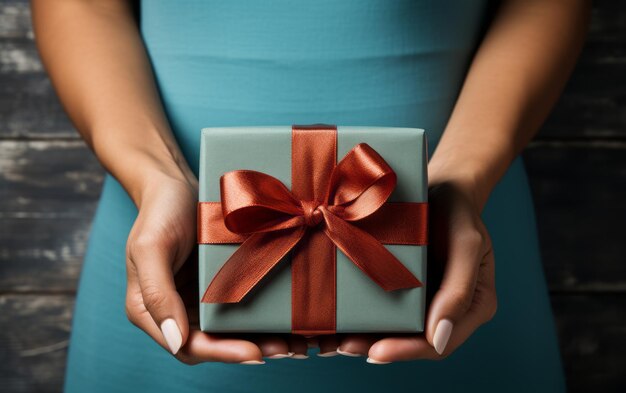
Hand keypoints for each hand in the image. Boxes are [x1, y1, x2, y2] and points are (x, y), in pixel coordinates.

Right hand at [124, 170, 308, 363]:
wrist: (174, 184)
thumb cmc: (159, 211)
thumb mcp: (151, 246)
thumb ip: (157, 293)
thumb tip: (175, 340)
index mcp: (151, 311)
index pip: (188, 346)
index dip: (222, 353)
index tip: (255, 354)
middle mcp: (176, 312)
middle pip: (216, 344)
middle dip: (253, 349)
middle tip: (290, 348)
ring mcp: (200, 299)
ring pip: (233, 330)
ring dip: (265, 338)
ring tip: (299, 340)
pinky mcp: (220, 284)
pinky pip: (243, 306)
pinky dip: (265, 315)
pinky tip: (292, 315)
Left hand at [335, 177, 496, 361]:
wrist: (441, 188)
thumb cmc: (459, 212)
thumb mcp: (466, 244)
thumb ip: (458, 291)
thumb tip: (437, 339)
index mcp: (470, 308)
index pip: (438, 344)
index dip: (406, 351)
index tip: (376, 353)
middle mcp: (444, 311)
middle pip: (409, 342)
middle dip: (374, 347)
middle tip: (342, 346)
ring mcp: (420, 301)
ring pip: (390, 330)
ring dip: (360, 337)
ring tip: (328, 340)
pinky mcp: (398, 287)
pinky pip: (378, 307)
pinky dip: (356, 315)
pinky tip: (331, 318)